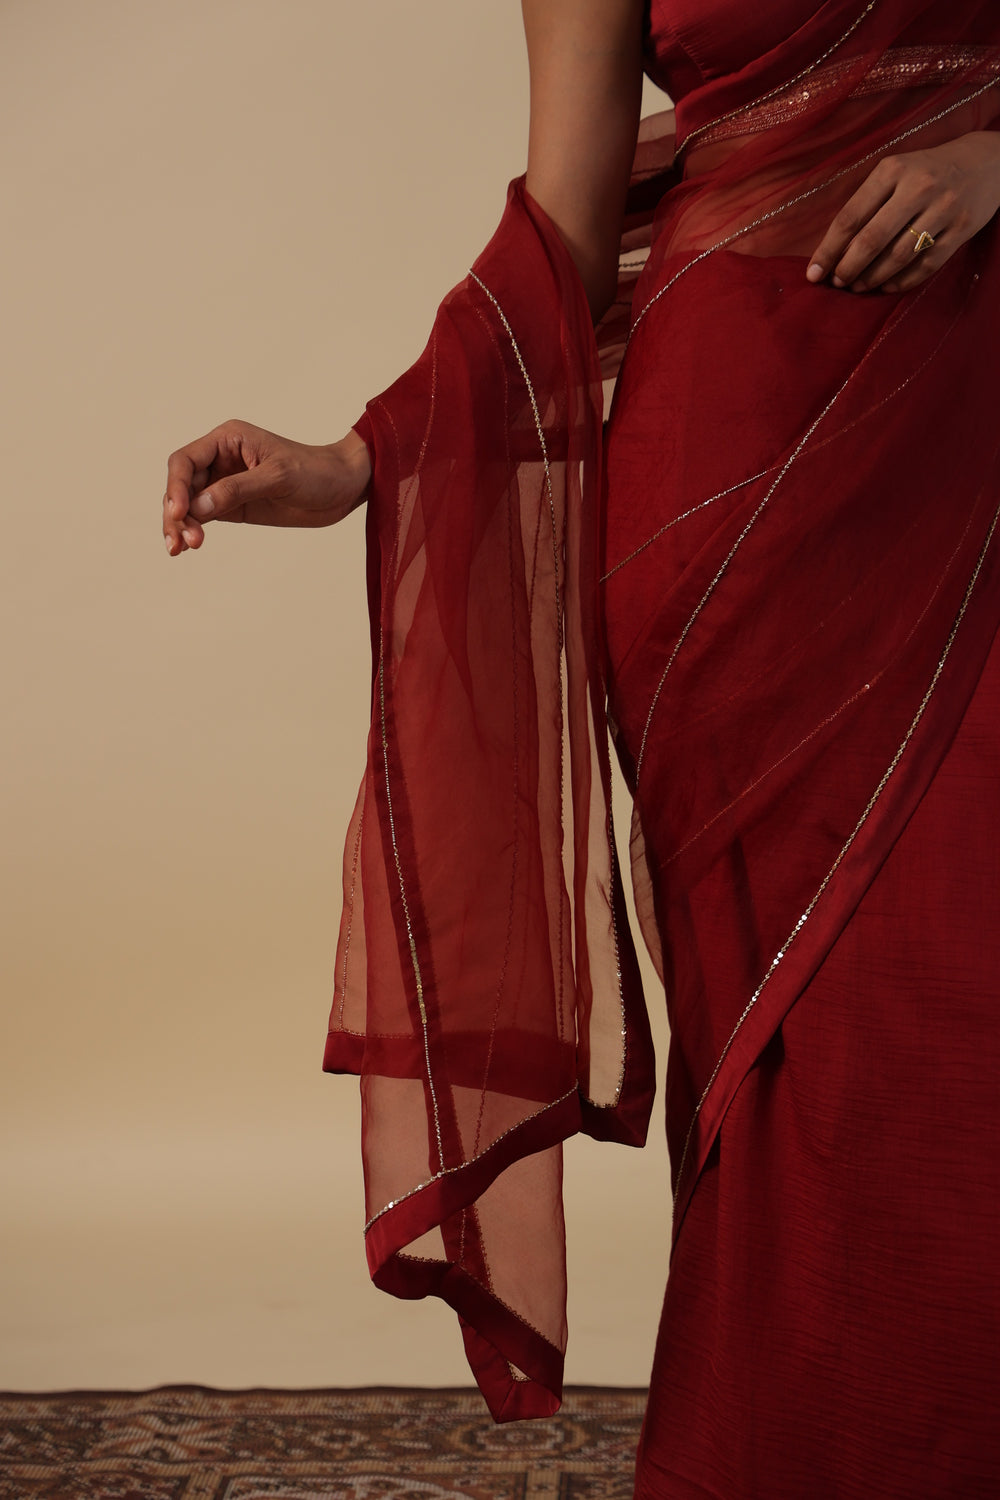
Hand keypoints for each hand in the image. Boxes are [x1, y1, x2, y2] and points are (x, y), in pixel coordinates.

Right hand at [162, 419, 371, 555]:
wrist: (344, 487)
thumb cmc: (316, 472)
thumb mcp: (278, 477)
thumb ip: (238, 490)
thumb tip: (197, 507)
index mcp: (227, 440)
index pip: (186, 461)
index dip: (177, 487)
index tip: (179, 513)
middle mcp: (220, 459)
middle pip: (181, 485)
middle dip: (175, 512)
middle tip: (181, 542)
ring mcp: (226, 483)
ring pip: (189, 504)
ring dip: (181, 525)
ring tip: (182, 548)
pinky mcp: (235, 505)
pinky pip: (205, 516)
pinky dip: (194, 529)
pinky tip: (189, 545)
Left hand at [805, 131, 999, 294]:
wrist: (984, 162)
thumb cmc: (926, 171)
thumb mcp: (895, 172)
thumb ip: (867, 203)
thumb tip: (833, 250)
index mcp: (893, 170)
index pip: (850, 218)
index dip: (828, 251)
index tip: (813, 274)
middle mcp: (918, 188)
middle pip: (872, 240)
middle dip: (848, 268)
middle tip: (838, 283)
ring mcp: (943, 209)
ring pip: (898, 256)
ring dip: (872, 278)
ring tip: (858, 287)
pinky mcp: (962, 229)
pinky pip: (926, 265)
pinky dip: (901, 281)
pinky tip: (885, 286)